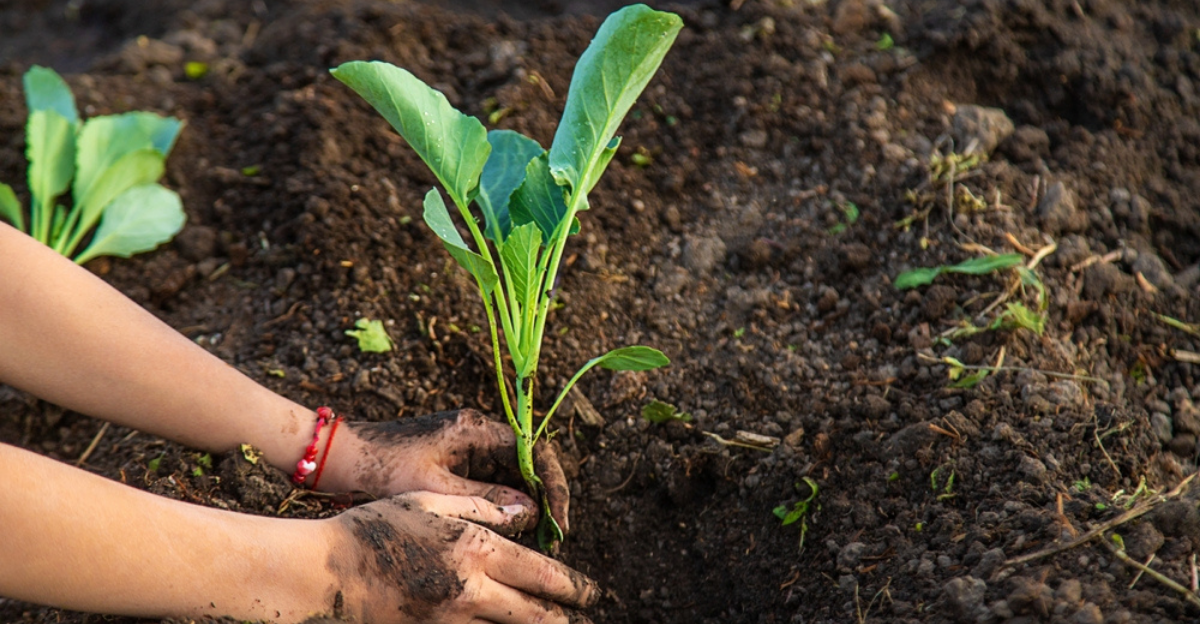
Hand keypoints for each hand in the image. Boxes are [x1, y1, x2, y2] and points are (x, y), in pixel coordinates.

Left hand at [324, 409, 572, 532]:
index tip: (559, 520)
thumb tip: (531, 511)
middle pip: (529, 464)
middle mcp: (478, 433)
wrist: (343, 456)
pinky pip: (494, 482)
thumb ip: (484, 500)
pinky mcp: (458, 461)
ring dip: (527, 506)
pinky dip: (506, 506)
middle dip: (545, 500)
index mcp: (475, 429)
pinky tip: (511, 531)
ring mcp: (469, 446)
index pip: (534, 453)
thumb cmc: (383, 467)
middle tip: (553, 537)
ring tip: (537, 541)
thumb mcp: (435, 489)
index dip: (553, 488)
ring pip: (514, 476)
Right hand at [325, 491, 597, 622]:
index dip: (575, 587)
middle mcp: (470, 589)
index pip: (543, 574)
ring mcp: (450, 619)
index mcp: (474, 549)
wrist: (323, 571)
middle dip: (565, 619)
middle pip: (536, 616)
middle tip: (582, 618)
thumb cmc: (375, 526)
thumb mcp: (430, 501)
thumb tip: (526, 512)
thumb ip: (482, 507)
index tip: (592, 593)